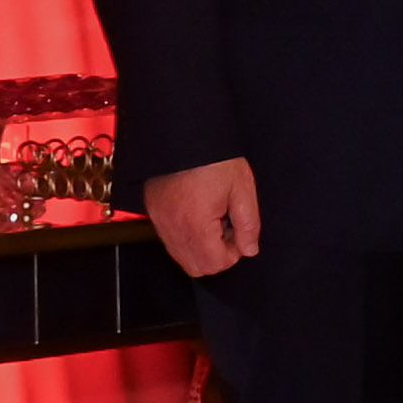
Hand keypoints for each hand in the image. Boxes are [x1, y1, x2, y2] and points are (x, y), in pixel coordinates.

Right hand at [142, 155, 259, 279]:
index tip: (238, 232)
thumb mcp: (242, 189)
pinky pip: (170, 241)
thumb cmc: (215, 160)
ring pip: (181, 256)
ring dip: (201, 247)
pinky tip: (199, 214)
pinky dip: (187, 238)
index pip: (214, 264)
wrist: (184, 135)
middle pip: (195, 267)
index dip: (233, 254)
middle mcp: (173, 228)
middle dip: (216, 255)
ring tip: (214, 218)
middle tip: (227, 227)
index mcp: (195, 224)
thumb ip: (248, 225)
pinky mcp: (154, 214)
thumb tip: (249, 250)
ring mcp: (159, 222)